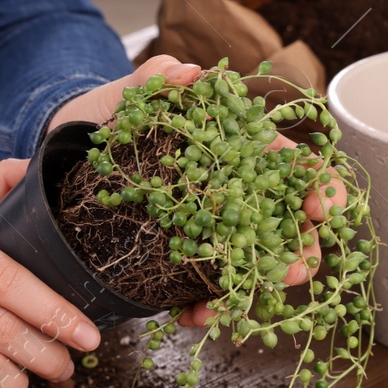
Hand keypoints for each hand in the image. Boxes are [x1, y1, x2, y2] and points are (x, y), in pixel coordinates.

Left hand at [48, 53, 345, 328]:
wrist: (65, 149)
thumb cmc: (106, 116)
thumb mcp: (125, 96)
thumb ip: (154, 79)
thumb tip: (184, 71)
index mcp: (234, 145)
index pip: (291, 163)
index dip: (316, 185)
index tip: (321, 208)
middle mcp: (231, 188)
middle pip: (283, 221)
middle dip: (297, 247)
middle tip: (297, 268)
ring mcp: (209, 225)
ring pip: (248, 261)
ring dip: (253, 285)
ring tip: (242, 302)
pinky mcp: (181, 254)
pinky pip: (203, 285)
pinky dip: (202, 304)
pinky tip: (189, 315)